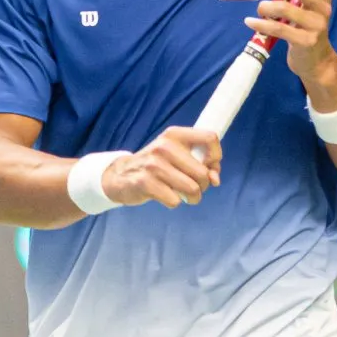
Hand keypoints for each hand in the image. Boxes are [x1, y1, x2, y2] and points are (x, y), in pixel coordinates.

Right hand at [100, 126, 221, 208]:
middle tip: (194, 187)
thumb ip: (200, 163)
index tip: (210, 167)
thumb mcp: (176, 155)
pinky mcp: (145, 183)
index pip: (210, 138)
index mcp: (174, 135)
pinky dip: (174, 202)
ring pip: (192, 188)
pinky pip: (175, 200)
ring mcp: (154, 164)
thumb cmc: (156, 165)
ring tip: (183, 195)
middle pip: (203, 172)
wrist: (121, 175)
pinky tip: (164, 195)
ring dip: (192, 197)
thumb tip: (215, 179)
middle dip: (204, 185)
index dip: (216, 156)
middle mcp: (164, 146)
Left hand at [248, 0, 336, 86]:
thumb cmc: (306, 28)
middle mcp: (323, 9)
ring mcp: (316, 26)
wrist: (317, 60)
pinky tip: (250, 21)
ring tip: (261, 8)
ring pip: (284, 8)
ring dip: (266, 5)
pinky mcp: (305, 41)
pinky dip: (260, 23)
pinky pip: (277, 29)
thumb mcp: (307, 7)